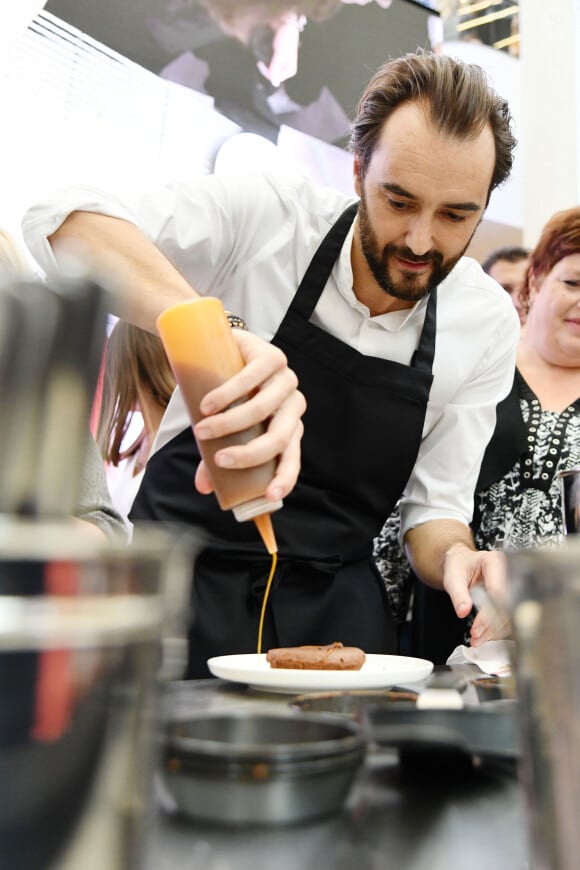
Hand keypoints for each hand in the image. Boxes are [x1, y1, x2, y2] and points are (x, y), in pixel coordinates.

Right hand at [192, 330, 305, 501]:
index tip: (269, 496)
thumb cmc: (225, 395)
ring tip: (201, 429)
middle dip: (248, 454)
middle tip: (218, 460)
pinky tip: (207, 405)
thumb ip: (215, 456)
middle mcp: (292, 406)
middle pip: (279, 437)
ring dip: (229, 424)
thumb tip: (203, 488)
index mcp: (288, 427)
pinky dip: (227, 395)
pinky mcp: (272, 357)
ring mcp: (285, 380)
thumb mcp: (222, 428)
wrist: (222, 349)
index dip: (285, 478)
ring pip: (261, 409)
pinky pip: (251, 379)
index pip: (292, 458)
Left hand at [443, 544, 510, 645]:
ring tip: (477, 639)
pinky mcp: (510, 599)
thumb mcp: (453, 576)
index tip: (476, 627)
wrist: (461, 564)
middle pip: (507, 606)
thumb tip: (463, 611)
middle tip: (476, 635)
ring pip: (510, 615)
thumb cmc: (458, 565)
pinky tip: (484, 636)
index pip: (498, 591)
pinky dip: (496, 630)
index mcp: (495, 562)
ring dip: (494, 631)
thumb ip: (458, 594)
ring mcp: (512, 587)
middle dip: (491, 625)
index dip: (488, 613)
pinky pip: (508, 618)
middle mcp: (509, 573)